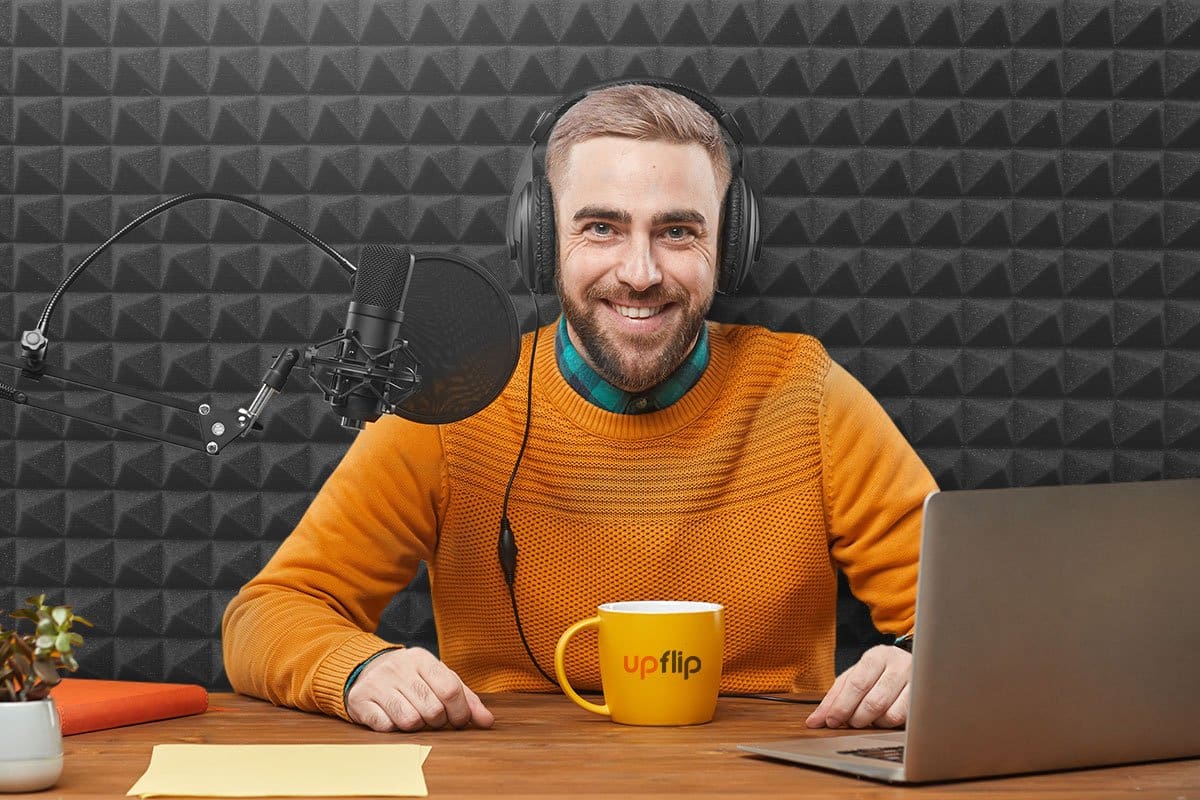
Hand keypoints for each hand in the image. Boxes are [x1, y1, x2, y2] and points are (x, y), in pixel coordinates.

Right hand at [346, 647, 494, 731]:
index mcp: (422, 658)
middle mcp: (399, 668)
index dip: (460, 712)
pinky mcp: (361, 701)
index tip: (458, 721)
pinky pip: (387, 727)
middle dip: (437, 721)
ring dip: (416, 727)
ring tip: (413, 717)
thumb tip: (487, 722)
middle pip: (433, 709)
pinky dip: (394, 729)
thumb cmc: (409, 678)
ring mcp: (378, 684)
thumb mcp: (437, 679)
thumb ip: (465, 698)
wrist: (363, 670)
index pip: (451, 689)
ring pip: (410, 721)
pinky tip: (392, 718)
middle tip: (433, 718)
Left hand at [805, 644, 910, 728]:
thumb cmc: (879, 674)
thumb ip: (834, 697)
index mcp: (877, 656)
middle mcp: (899, 665)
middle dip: (856, 718)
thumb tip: (814, 721)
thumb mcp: (855, 677)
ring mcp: (915, 682)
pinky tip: (882, 719)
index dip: (841, 706)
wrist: (917, 667)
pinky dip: (887, 724)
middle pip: (873, 701)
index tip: (830, 721)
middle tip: (850, 722)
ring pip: (888, 714)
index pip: (856, 684)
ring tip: (867, 719)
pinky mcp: (924, 699)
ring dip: (872, 723)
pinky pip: (902, 720)